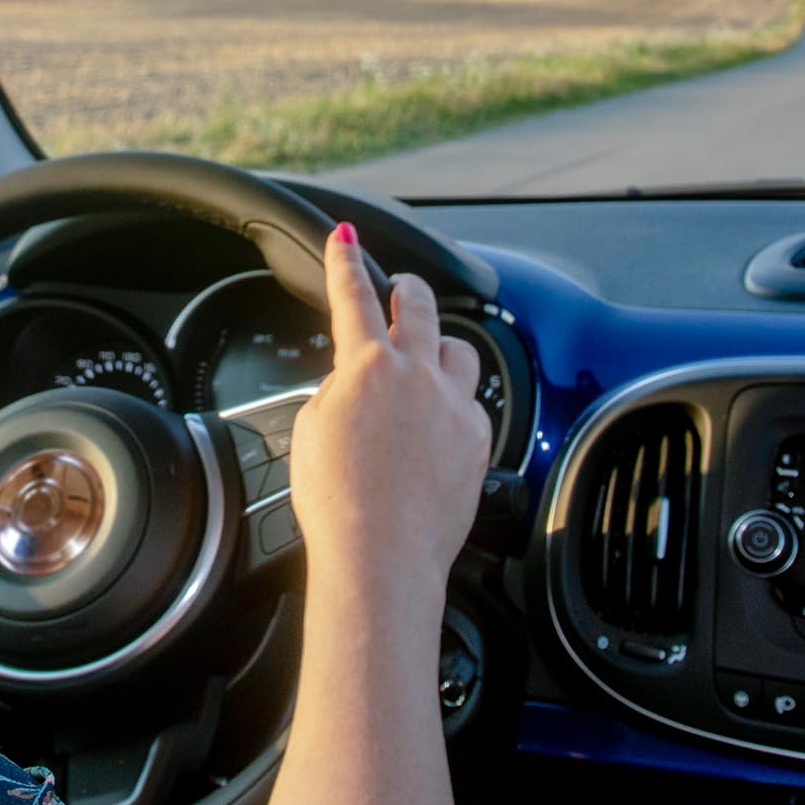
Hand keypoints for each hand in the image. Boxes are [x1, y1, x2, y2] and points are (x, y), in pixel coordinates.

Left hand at [249, 223, 486, 804]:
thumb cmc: (407, 549)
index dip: (449, 369)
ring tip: (374, 266)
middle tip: (410, 292)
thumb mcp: (440, 501)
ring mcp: (400, 378)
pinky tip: (339, 242)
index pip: (464, 382)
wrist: (383, 561)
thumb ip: (426, 458)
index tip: (445, 363)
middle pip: (448, 337)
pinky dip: (347, 267)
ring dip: (393, 286)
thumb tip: (411, 449)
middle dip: (427, 308)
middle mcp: (442, 394)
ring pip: (408, 312)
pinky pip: (352, 305)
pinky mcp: (359, 372)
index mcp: (465, 429)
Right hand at [290, 223, 492, 617]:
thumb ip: (337, 391)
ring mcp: (453, 404)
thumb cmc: (338, 505)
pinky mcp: (477, 436)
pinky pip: (470, 404)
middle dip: (407, 288)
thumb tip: (355, 382)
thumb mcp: (311, 432)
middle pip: (419, 305)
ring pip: (457, 350)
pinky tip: (437, 433)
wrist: (382, 557)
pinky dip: (453, 408)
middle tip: (401, 287)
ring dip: (439, 349)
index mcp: (366, 367)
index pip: (352, 296)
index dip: (345, 261)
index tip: (345, 236)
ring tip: (426, 365)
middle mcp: (416, 374)